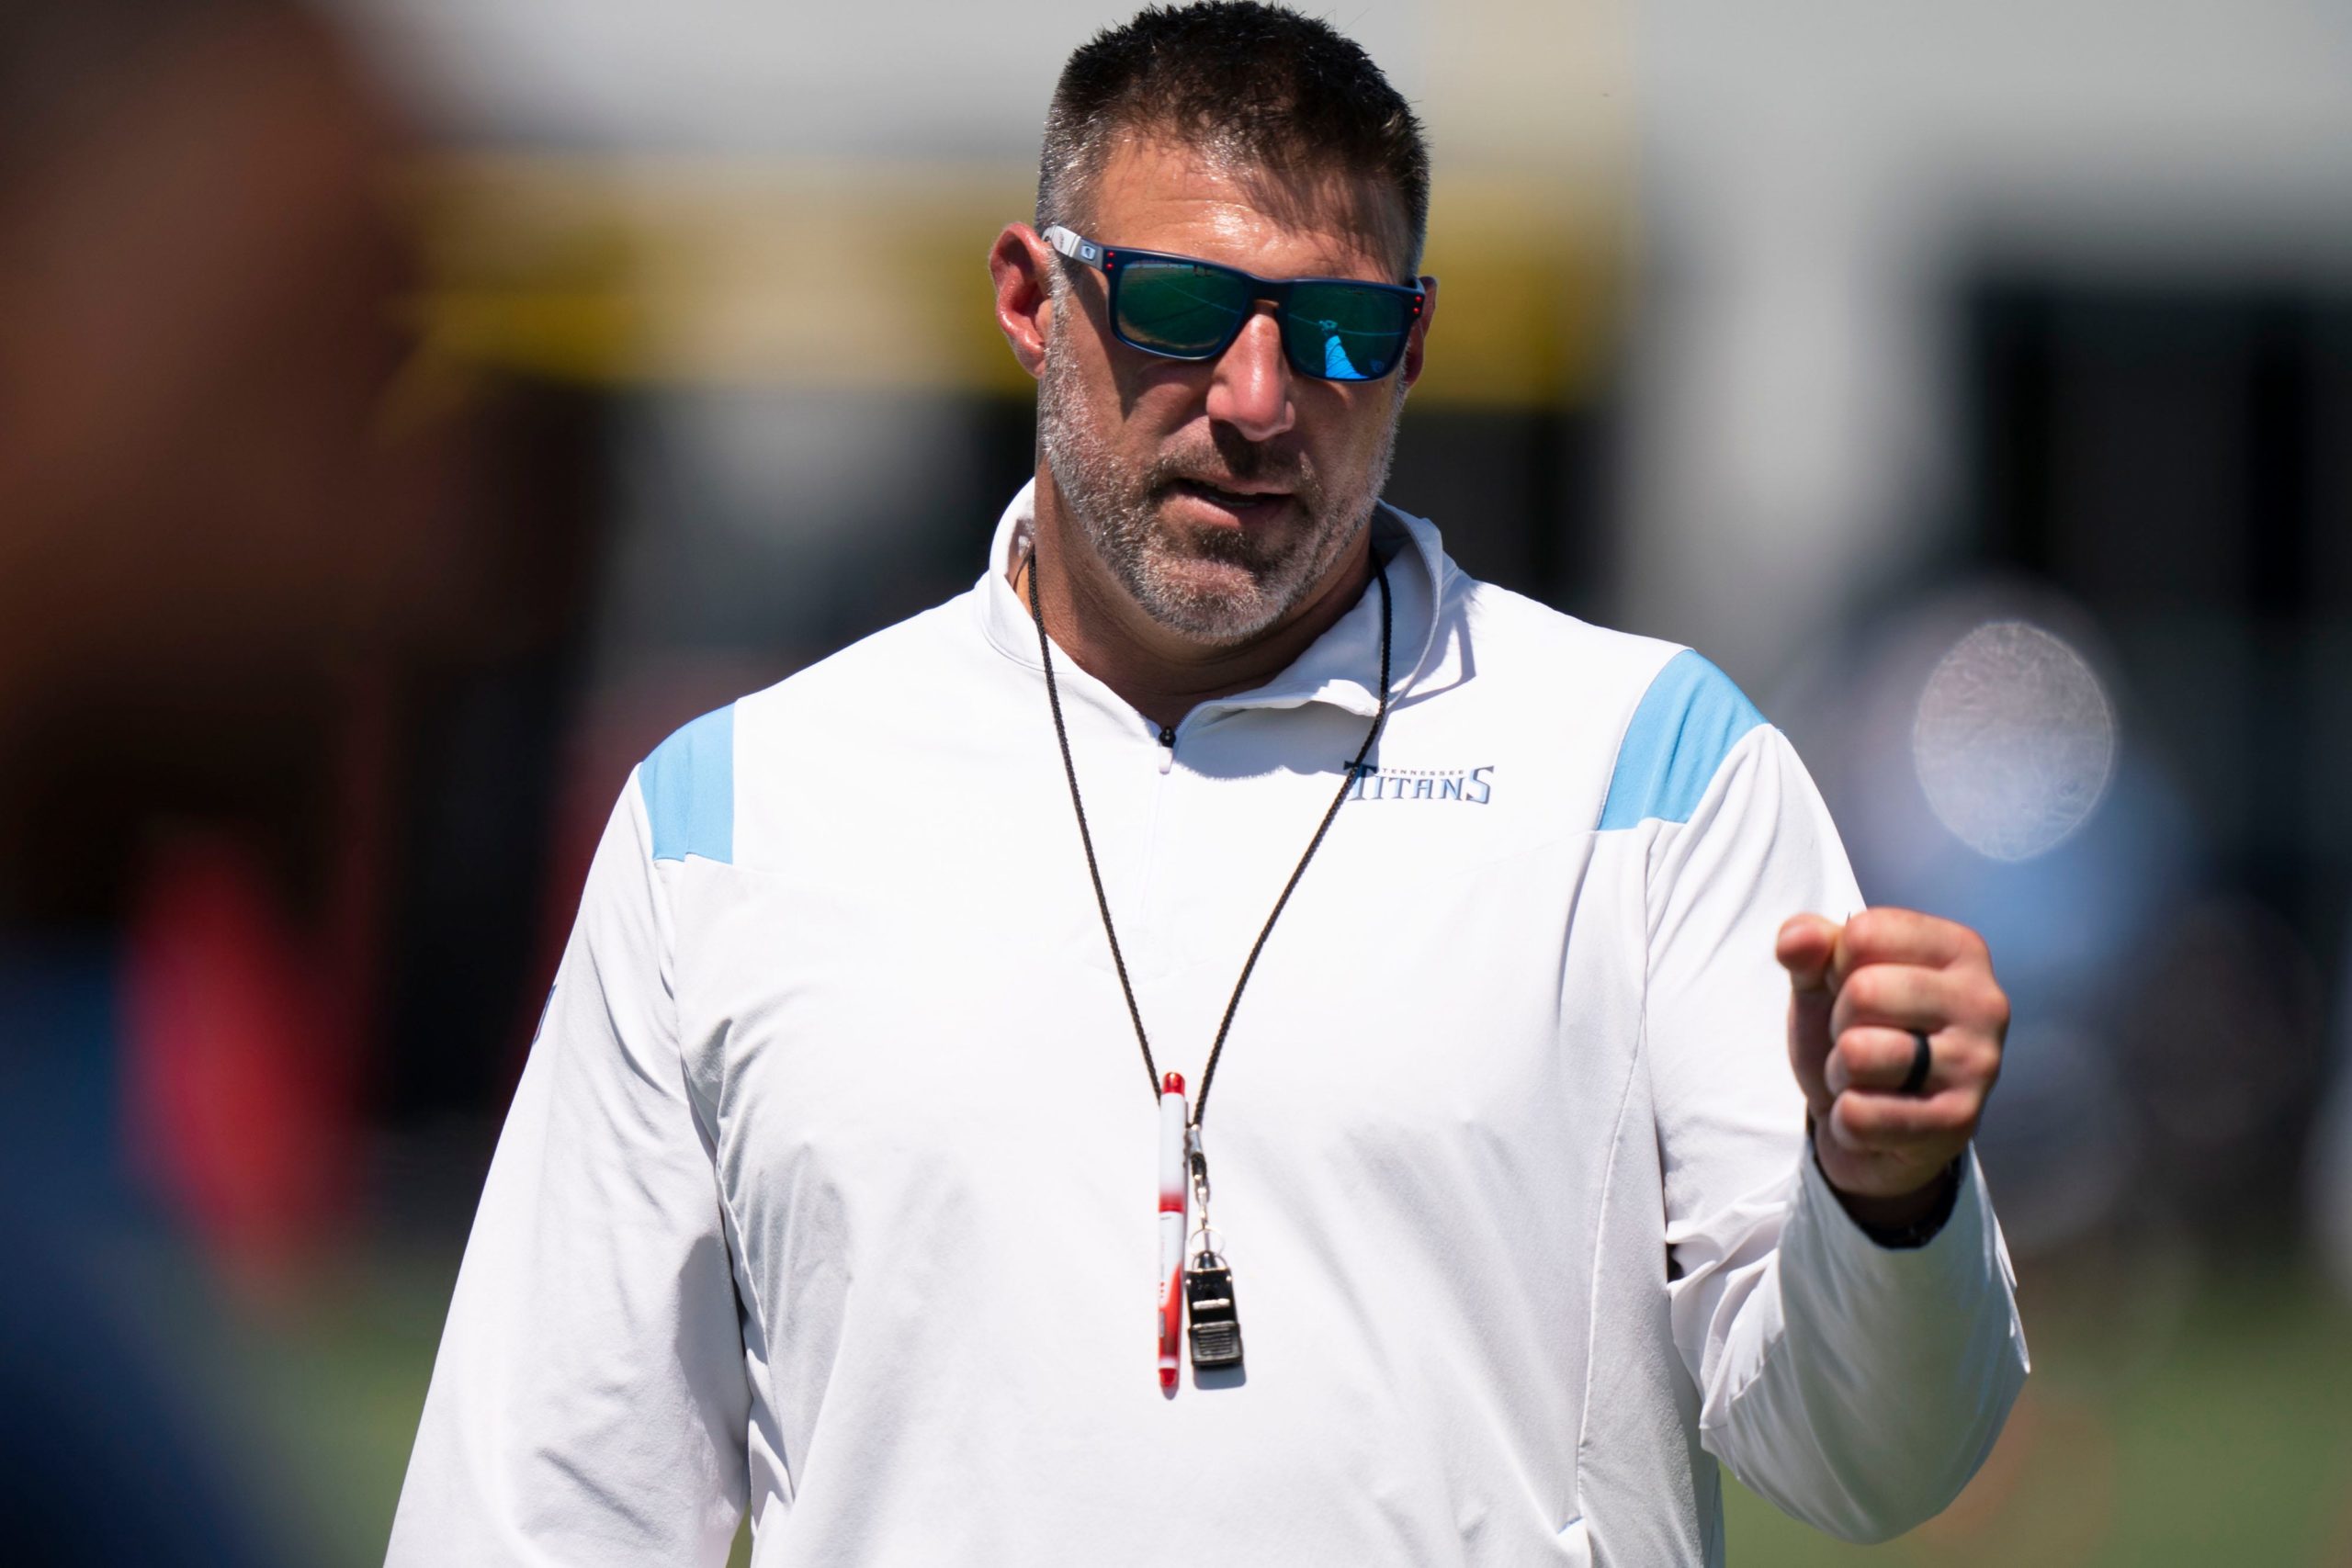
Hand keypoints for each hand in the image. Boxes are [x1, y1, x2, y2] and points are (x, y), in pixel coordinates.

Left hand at [1775, 908, 2007, 1226]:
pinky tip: (1874, 1114)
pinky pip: (1860, 1113)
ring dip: (1841, 1071)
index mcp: (1959, 949)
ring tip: (1865, 1077)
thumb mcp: (1825, 980)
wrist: (1874, 1127)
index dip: (1834, 967)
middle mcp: (1983, 1002)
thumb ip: (1808, 946)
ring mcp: (1977, 1064)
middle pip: (1864, 991)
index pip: (1865, 933)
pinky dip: (1847, 1119)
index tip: (1853, 990)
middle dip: (1838, 1022)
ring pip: (1859, 1052)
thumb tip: (1794, 939)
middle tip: (1859, 1039)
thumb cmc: (1858, 1034)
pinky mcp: (1957, 1122)